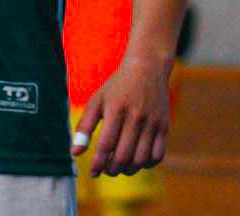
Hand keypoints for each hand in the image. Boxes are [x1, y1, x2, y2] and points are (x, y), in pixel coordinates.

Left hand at [72, 52, 172, 176]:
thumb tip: (75, 153)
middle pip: (123, 156)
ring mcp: (153, 122)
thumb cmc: (117, 86)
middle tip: (106, 170)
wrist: (148, 67)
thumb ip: (84, 127)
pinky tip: (137, 161)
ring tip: (120, 167)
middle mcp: (136, 116)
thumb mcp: (97, 101)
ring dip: (128, 170)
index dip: (98, 164)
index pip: (106, 146)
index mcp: (117, 109)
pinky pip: (158, 155)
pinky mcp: (164, 125)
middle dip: (111, 170)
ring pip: (141, 159)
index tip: (93, 173)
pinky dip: (147, 164)